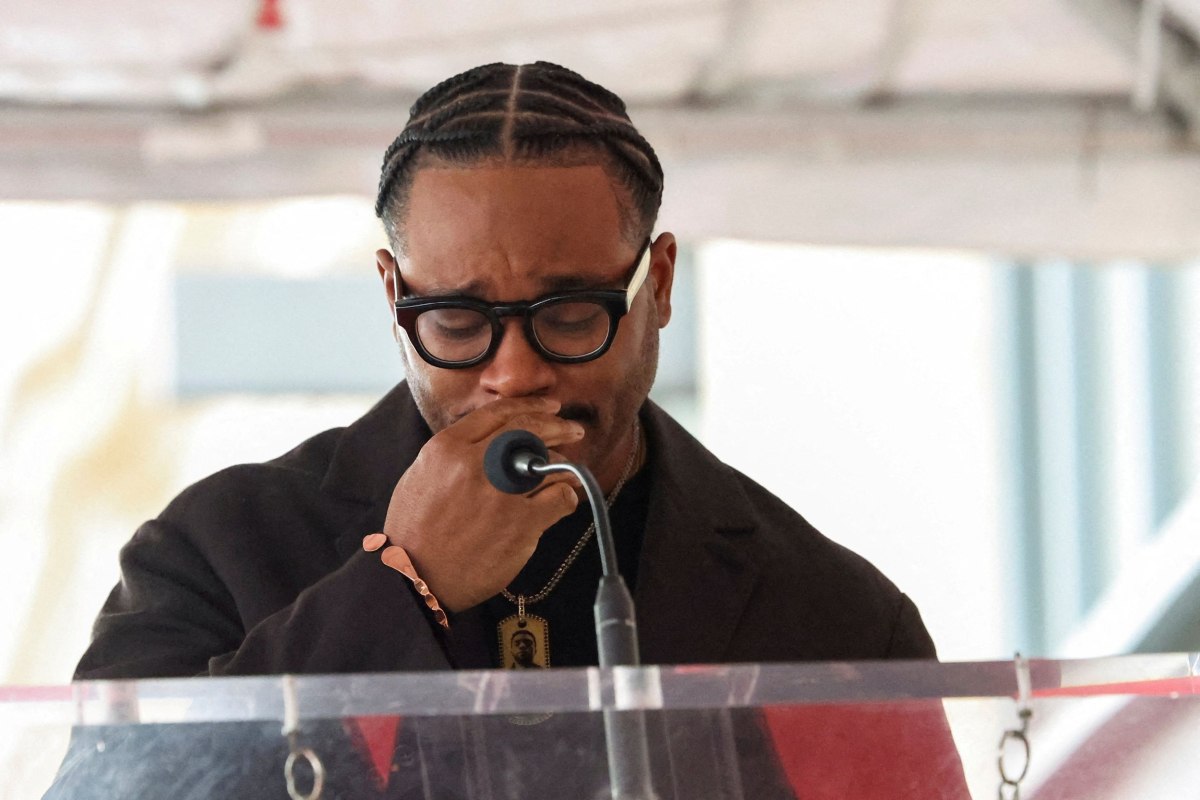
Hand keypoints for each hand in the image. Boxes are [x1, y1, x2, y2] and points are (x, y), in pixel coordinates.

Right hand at [381, 396, 584, 611]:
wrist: (415, 577)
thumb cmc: (415, 530)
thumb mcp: (422, 474)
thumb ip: (456, 451)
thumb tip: (492, 438)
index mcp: (447, 448)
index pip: (498, 413)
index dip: (530, 406)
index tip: (548, 408)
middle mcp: (474, 463)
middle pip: (528, 429)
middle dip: (557, 426)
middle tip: (573, 430)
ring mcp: (500, 492)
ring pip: (548, 462)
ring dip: (561, 465)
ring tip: (565, 472)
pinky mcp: (521, 522)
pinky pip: (560, 498)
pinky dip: (566, 496)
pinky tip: (562, 500)